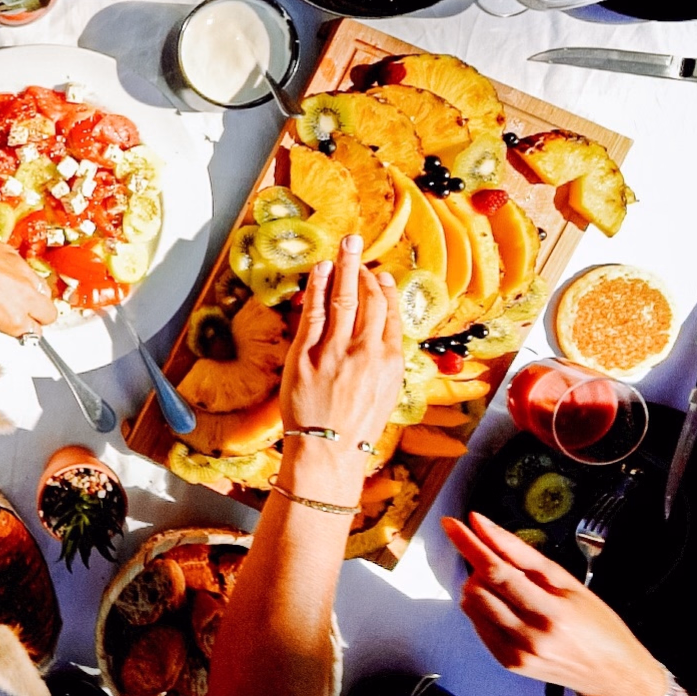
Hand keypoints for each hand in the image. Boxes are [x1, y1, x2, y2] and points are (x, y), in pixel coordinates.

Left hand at [0, 168, 56, 335]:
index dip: (24, 335)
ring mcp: (20, 271)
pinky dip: (22, 278)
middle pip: (49, 314)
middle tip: (21, 320)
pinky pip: (28, 272)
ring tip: (12, 299)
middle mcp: (22, 294)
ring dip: (33, 299)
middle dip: (37, 319)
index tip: (16, 334)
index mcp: (10, 317)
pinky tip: (2, 279)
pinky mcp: (13, 254)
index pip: (33, 334)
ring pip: (43, 291)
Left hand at [279, 235, 402, 500]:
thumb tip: (382, 336)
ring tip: (342, 247)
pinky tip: (319, 270)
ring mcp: (335, 352)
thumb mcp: (385, 394)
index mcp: (389, 362)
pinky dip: (317, 288)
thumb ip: (384, 362)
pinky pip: (313, 313)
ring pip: (343, 299)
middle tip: (356, 243)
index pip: (390, 314)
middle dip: (362, 267)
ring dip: (342, 268)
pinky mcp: (306, 356)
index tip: (379, 274)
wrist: (328, 452)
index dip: (384, 289)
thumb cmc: (356, 428)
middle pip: (368, 299)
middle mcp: (366, 352)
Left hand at [442, 512, 669, 695]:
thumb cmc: (597, 626)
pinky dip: (484, 608)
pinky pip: (477, 625)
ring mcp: (516, 653)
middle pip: (477, 588)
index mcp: (550, 611)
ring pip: (471, 606)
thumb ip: (520, 552)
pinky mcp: (507, 663)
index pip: (496, 571)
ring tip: (509, 589)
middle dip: (480, 568)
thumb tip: (484, 526)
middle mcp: (530, 636)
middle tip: (502, 565)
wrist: (612, 672)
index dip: (469, 543)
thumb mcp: (567, 581)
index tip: (452, 525)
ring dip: (479, 587)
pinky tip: (507, 608)